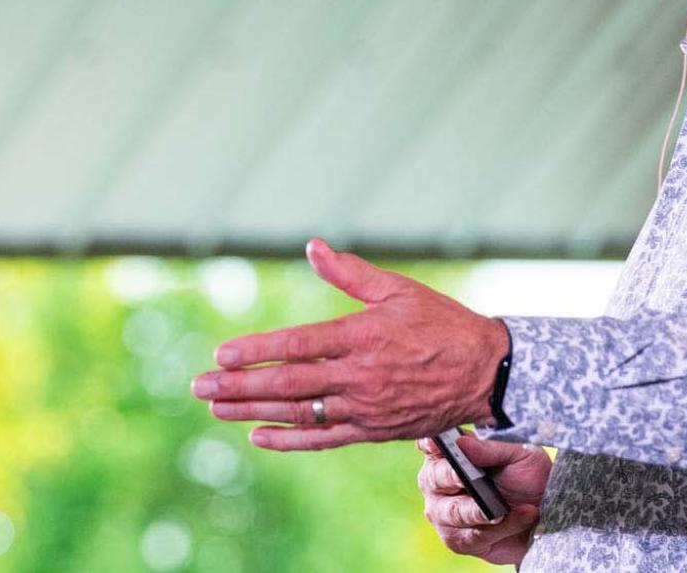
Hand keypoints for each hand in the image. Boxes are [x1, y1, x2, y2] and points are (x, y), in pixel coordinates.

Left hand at [191, 237, 508, 450]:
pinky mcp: (374, 429)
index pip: (299, 346)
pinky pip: (324, 438)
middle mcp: (361, 375)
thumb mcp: (400, 290)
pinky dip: (289, 438)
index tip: (222, 355)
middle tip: (199, 386)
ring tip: (217, 408)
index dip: (259, 352)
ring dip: (254, 411)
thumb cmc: (443, 324)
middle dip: (240, 385)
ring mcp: (366, 407)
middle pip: (289, 383)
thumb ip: (351, 273)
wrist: (486, 373)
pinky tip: (259, 435)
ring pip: (300, 412)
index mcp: (364, 336)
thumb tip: (313, 247)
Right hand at [416, 435, 550, 565]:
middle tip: (466, 478)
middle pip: (434, 479)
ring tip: (502, 509)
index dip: (430, 443)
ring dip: (480, 511)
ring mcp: (444, 514)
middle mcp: (438, 484)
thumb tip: (462, 442)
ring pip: (453, 512)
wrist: (546, 513)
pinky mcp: (459, 541)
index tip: (436, 442)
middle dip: (452, 477)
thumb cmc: (528, 476)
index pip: (430, 444)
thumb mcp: (518, 453)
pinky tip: (522, 516)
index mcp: (449, 454)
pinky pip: (474, 536)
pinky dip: (500, 527)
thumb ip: (490, 449)